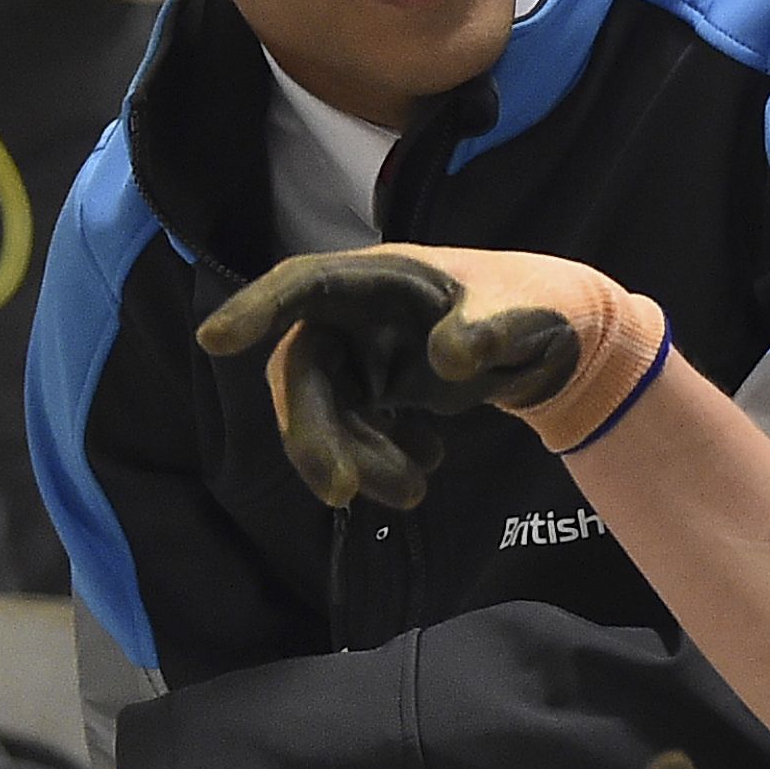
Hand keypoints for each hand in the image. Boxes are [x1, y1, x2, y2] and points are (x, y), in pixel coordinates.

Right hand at [193, 246, 670, 508]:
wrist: (553, 340)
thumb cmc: (532, 306)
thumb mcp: (520, 315)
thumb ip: (486, 332)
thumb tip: (448, 359)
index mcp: (377, 277)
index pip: (302, 284)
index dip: (256, 310)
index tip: (216, 341)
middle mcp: (354, 316)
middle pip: (305, 372)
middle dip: (313, 434)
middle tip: (338, 491)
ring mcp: (360, 356)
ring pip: (327, 414)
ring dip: (356, 459)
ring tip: (413, 490)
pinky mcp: (372, 392)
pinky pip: (353, 434)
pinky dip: (380, 461)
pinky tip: (426, 467)